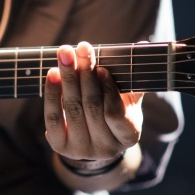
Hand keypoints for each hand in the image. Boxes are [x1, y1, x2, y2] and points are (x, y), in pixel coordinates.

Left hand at [44, 41, 143, 160]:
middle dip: (85, 75)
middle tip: (82, 49)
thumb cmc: (114, 112)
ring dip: (67, 78)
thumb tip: (142, 45)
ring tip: (65, 54)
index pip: (115, 113)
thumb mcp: (128, 99)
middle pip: (91, 107)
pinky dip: (52, 94)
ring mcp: (81, 149)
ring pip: (72, 109)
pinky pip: (53, 117)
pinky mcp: (60, 146)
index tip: (102, 68)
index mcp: (128, 136)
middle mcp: (105, 148)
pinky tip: (53, 74)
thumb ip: (132, 77)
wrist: (93, 139)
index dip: (108, 90)